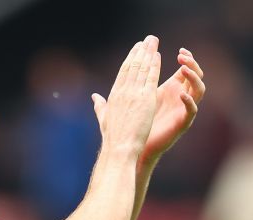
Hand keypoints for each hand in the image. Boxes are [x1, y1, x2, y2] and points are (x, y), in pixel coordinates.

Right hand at [92, 35, 160, 157]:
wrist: (120, 147)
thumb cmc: (112, 137)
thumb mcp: (103, 118)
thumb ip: (99, 106)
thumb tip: (94, 97)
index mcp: (113, 95)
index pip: (123, 71)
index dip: (130, 58)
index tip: (136, 48)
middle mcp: (123, 91)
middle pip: (132, 65)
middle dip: (141, 51)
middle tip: (148, 39)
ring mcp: (134, 94)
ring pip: (142, 68)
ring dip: (148, 53)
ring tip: (154, 42)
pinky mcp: (145, 99)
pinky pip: (151, 78)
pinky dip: (154, 66)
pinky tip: (158, 56)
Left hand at [140, 48, 205, 161]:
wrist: (135, 143)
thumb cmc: (138, 119)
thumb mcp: (141, 92)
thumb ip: (143, 76)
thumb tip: (136, 59)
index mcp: (173, 88)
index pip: (187, 69)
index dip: (187, 58)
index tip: (181, 51)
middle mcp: (182, 97)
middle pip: (197, 76)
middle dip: (192, 64)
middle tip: (182, 57)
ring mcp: (184, 110)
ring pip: (199, 90)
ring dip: (193, 78)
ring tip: (183, 69)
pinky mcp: (182, 123)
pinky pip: (192, 111)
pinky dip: (189, 102)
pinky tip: (181, 94)